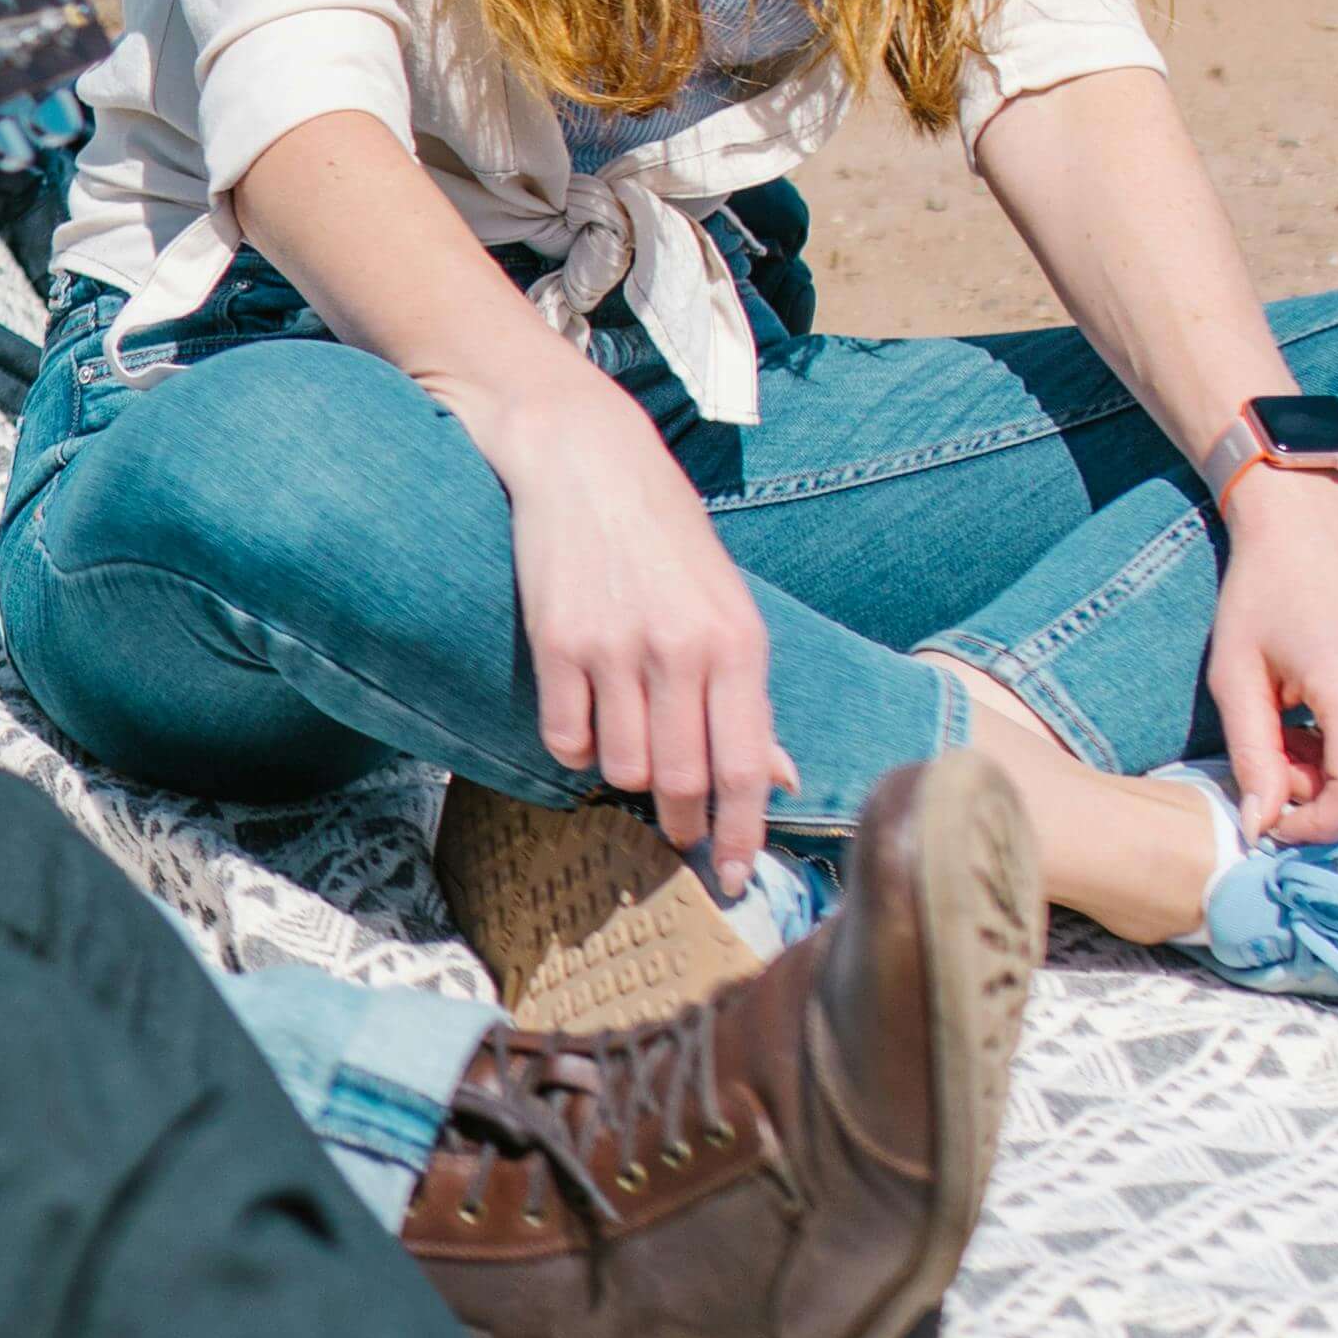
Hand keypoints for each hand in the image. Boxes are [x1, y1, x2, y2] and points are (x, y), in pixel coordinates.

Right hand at [472, 361, 782, 880]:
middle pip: (684, 781)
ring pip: (623, 767)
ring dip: (625, 780)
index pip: (747, 768)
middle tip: (676, 833)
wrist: (586, 460)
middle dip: (681, 824)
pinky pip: (565, 738)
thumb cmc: (665, 535)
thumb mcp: (728, 605)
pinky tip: (584, 723)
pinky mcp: (557, 642)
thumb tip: (780, 778)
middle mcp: (681, 650)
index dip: (741, 835)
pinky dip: (575, 750)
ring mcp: (616, 648)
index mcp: (738, 642)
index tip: (733, 877)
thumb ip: (748, 694)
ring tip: (628, 755)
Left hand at [1204, 471, 1337, 845]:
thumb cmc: (1260, 599)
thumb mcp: (1234, 677)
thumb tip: (1259, 828)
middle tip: (1277, 759)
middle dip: (1326, 799)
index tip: (1276, 820)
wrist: (1311, 536)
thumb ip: (1251, 756)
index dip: (1319, 823)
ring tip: (1301, 738)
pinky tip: (1330, 728)